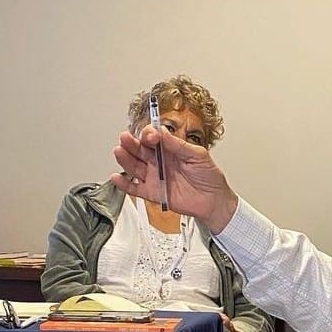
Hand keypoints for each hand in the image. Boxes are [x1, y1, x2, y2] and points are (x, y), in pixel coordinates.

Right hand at [112, 126, 239, 232]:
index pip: (152, 138)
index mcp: (169, 149)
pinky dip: (124, 184)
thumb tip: (163, 131)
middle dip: (131, 143)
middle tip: (126, 138)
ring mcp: (154, 177)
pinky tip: (117, 177)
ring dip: (125, 159)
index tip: (151, 136)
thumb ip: (178, 145)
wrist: (214, 201)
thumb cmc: (209, 177)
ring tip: (119, 152)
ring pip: (134, 166)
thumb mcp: (198, 155)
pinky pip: (135, 188)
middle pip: (139, 150)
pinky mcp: (153, 193)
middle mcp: (159, 161)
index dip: (148, 134)